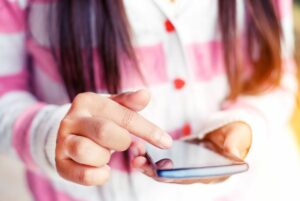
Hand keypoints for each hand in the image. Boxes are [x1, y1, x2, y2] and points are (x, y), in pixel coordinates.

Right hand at [55, 89, 172, 185]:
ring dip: (105, 157)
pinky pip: (84, 175)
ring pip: (88, 152)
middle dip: (122, 141)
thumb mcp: (114, 107)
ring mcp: (63, 141)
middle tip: (123, 143)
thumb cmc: (100, 119)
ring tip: (106, 154)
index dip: (148, 131)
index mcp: (89, 101)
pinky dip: (99, 175)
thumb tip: (145, 94)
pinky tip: (101, 167)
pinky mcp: (60, 163)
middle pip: (105, 132)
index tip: (166, 142)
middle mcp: (72, 119)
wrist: (71, 132)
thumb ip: (130, 103)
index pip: (125, 116)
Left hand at [131, 121, 251, 183]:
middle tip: (138, 160)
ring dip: (147, 162)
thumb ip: (235, 146)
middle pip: (171, 176)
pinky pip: (161, 159)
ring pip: (162, 169)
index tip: (157, 170)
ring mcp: (186, 166)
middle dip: (152, 170)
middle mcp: (195, 174)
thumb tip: (234, 156)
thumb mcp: (238, 138)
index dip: (173, 176)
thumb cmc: (237, 135)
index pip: (189, 178)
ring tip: (135, 150)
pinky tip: (139, 144)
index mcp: (211, 174)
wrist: (230, 132)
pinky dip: (150, 154)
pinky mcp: (179, 158)